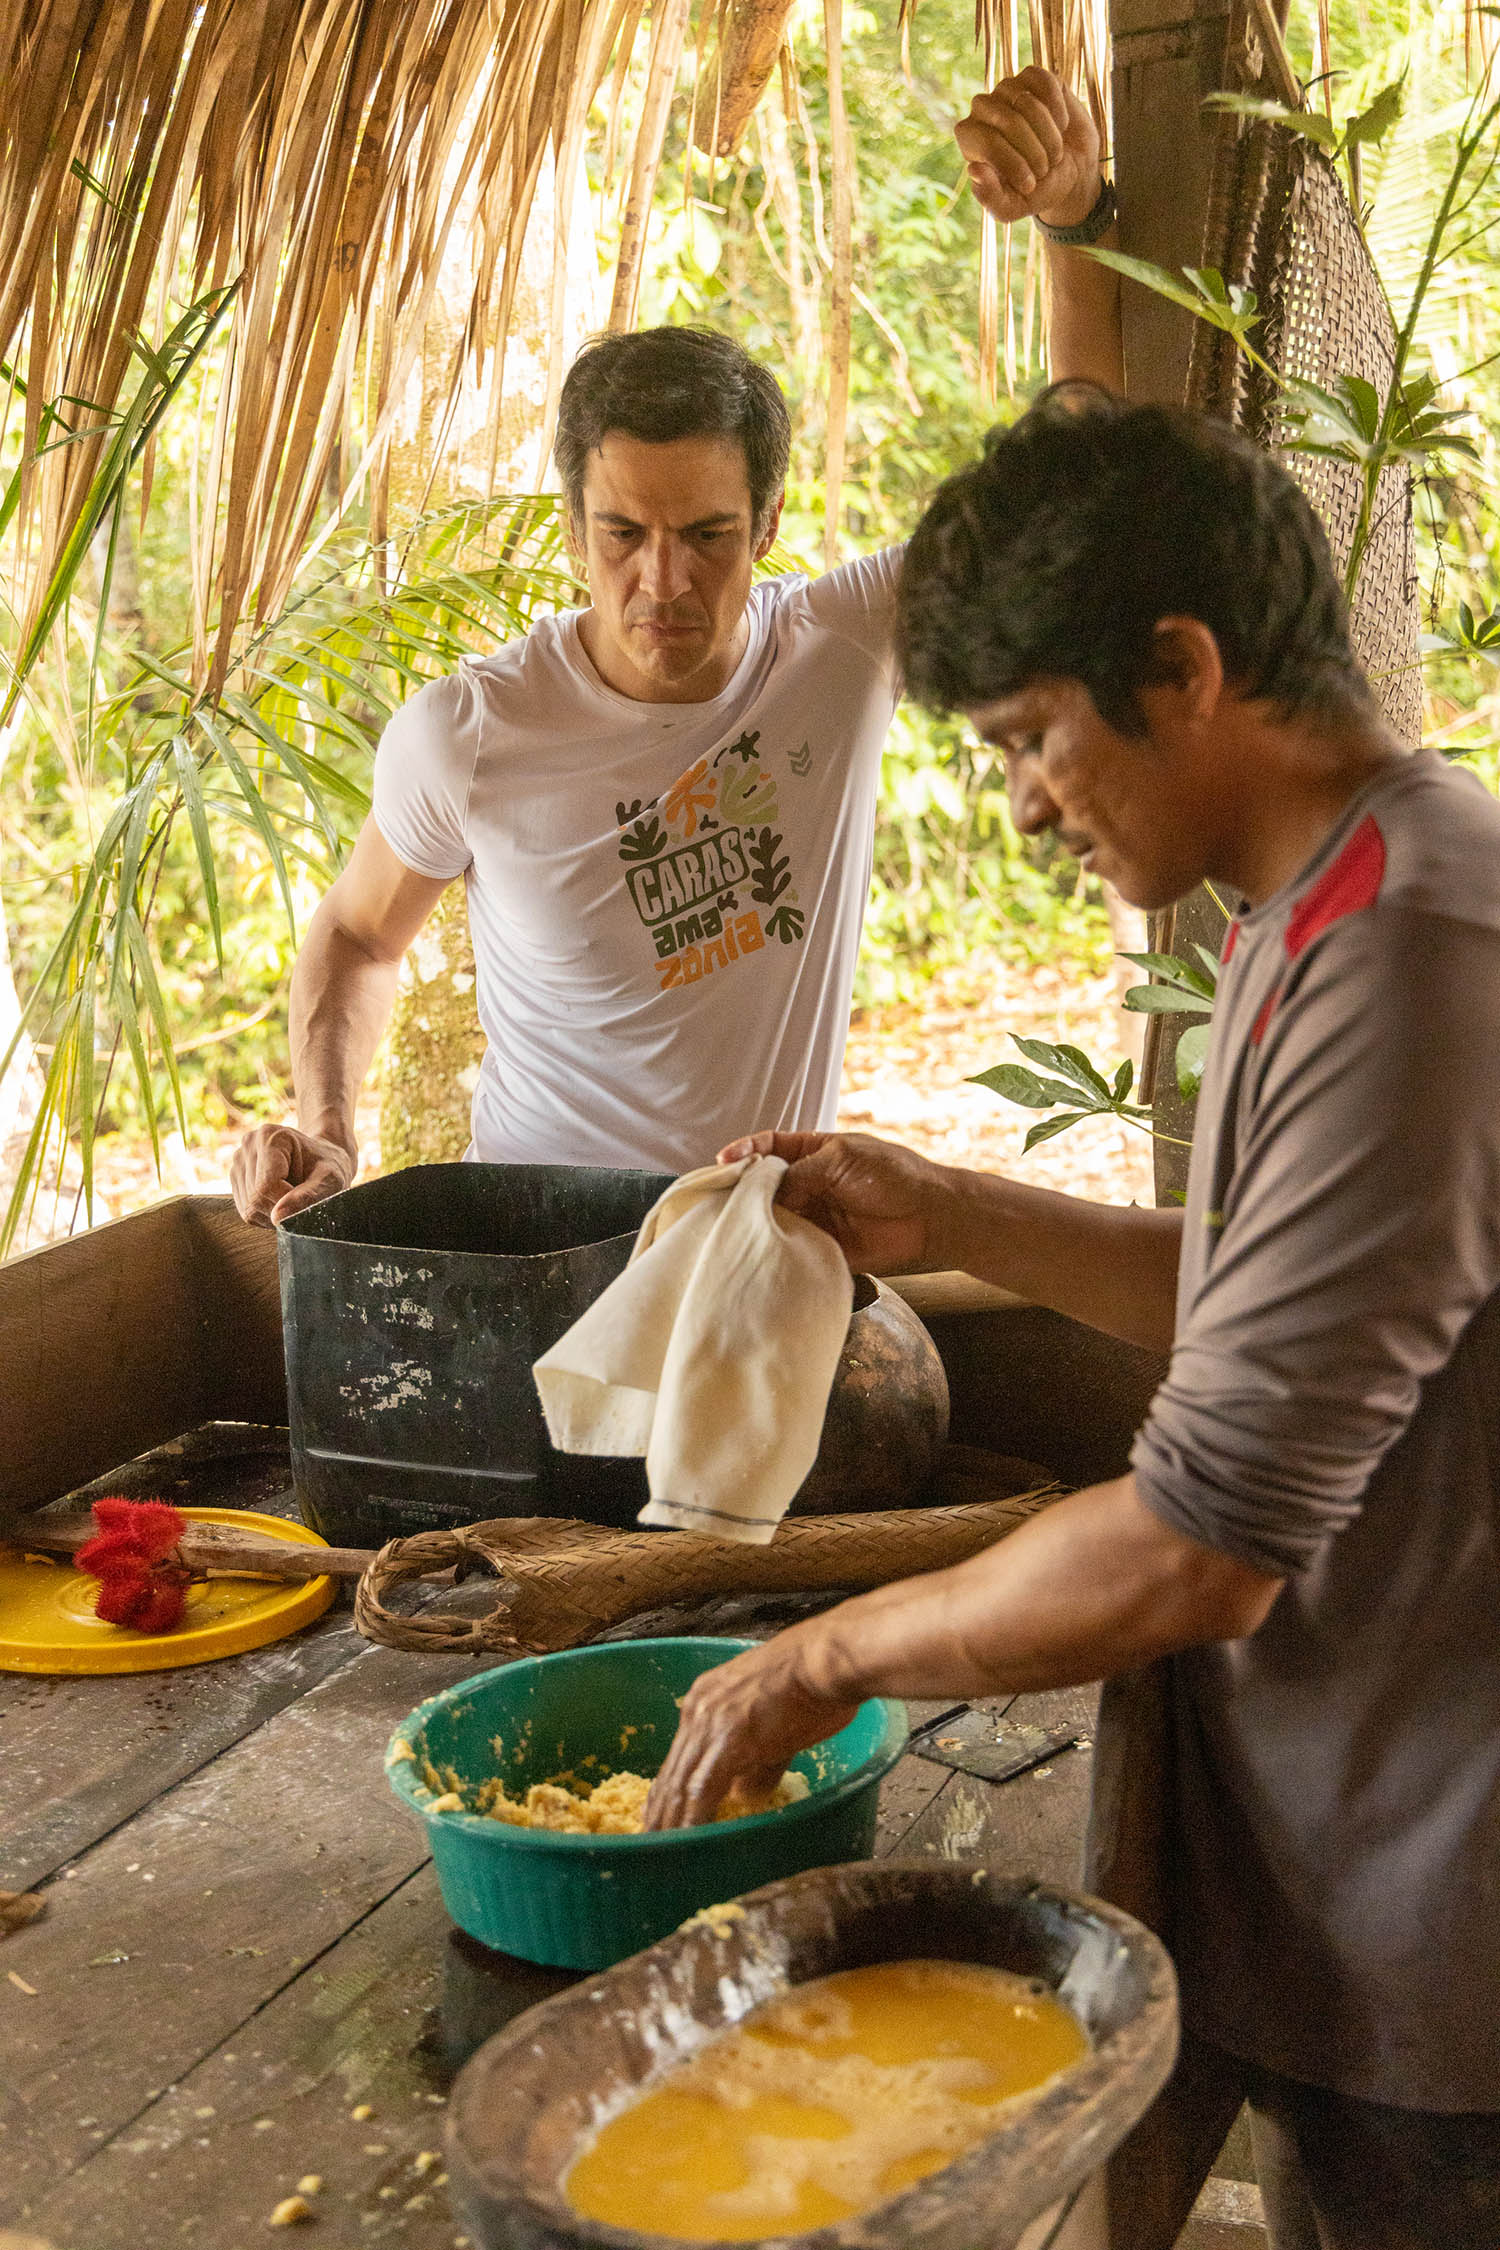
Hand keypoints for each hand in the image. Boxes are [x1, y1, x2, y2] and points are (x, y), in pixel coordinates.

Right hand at [230, 1122, 354, 1226]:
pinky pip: (247, 1211)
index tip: (306, 1198)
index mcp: (270, 1137)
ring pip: (249, 1208)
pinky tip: (282, 1200)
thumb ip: (308, 1196)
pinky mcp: (236, 1178)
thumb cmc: (329, 1165)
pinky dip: (267, 1214)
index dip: (287, 1202)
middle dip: (282, 1208)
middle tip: (302, 1198)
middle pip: (255, 1198)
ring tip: (293, 1197)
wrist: (320, 1157)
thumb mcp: (330, 1178)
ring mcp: (238, 1161)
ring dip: (274, 1212)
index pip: (266, 1187)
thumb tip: (277, 1218)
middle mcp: (248, 1145)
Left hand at [644, 1633, 860, 1829]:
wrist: (826, 1660)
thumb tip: (744, 1795)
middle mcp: (699, 1709)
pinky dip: (693, 1819)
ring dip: (669, 1820)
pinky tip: (688, 1840)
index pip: (678, 1755)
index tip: (658, 1816)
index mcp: (706, 1699)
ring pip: (680, 1783)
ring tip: (660, 1850)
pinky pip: (702, 1789)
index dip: (667, 1789)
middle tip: (648, 1842)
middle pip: (672, 1771)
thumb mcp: (774, 1723)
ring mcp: (711, 1723)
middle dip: (660, 1811)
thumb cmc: (814, 1685)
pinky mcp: (729, 1741)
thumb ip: (757, 1761)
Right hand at [718, 1130, 952, 1274]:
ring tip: (735, 1226)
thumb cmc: (891, 1175)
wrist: (929, 1216)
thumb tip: (762, 1191)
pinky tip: (760, 1251)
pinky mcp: (820, 1247)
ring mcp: (813, 1216)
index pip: (769, 1148)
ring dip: (757, 1222)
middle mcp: (808, 1184)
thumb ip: (800, 1173)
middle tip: (721, 1199)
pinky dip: (776, 1249)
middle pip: (764, 1186)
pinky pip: (791, 1248)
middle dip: (744, 1191)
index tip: (723, 1159)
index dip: (744, 1151)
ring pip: (773, 1218)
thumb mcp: (841, 1159)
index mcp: (812, 1154)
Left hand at [955, 65, 1101, 228]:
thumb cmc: (1036, 190)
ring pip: (1027, 101)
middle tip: (1045, 170)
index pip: (986, 143)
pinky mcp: (1034, 77)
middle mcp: (983, 109)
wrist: (1071, 172)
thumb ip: (991, 199)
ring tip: (1054, 152)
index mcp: (970, 139)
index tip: (1030, 185)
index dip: (1013, 164)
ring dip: (1049, 134)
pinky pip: (1045, 83)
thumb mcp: (1012, 207)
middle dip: (1034, 151)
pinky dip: (1058, 109)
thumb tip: (975, 169)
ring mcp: (1007, 89)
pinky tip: (1061, 125)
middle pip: (1008, 121)